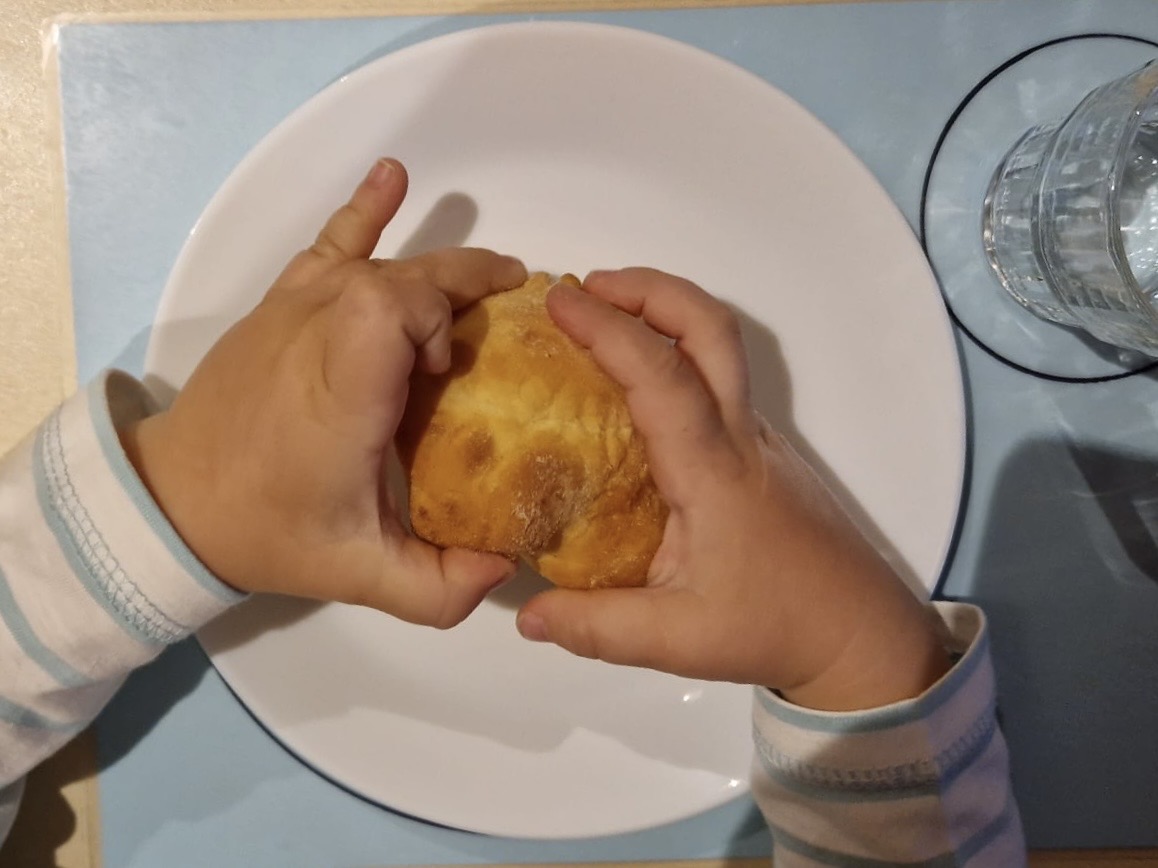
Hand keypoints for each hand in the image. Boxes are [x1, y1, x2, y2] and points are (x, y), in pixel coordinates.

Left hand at [123, 158, 526, 626]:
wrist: (173, 500)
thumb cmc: (269, 529)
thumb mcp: (360, 574)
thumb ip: (438, 586)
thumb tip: (510, 566)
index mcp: (342, 390)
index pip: (395, 306)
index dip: (439, 317)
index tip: (450, 369)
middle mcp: (318, 333)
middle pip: (402, 276)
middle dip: (465, 285)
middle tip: (516, 311)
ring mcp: (296, 310)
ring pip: (380, 261)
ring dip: (439, 268)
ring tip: (491, 279)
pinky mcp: (280, 304)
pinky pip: (330, 242)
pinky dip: (367, 209)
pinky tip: (395, 176)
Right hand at [515, 269, 948, 709]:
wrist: (861, 633)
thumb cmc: (774, 627)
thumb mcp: (679, 641)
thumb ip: (599, 628)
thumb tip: (528, 618)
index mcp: (714, 471)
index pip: (662, 376)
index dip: (610, 329)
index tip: (561, 299)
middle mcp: (740, 438)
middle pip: (711, 329)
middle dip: (652, 289)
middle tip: (592, 286)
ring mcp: (757, 441)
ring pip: (721, 349)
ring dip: (667, 314)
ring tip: (607, 319)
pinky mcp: (763, 454)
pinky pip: (718, 382)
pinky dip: (677, 354)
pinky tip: (636, 391)